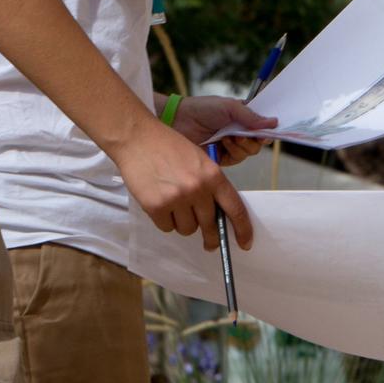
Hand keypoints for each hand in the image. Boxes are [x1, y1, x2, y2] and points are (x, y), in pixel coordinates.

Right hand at [113, 116, 253, 251]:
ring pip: (188, 229)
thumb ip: (210, 184)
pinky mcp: (156, 207)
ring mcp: (177, 199)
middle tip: (209, 244)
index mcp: (213, 175)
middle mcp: (198, 188)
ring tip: (174, 205)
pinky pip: (167, 228)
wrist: (138, 138)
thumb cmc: (169, 146)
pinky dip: (165, 221)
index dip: (242, 229)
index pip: (234, 208)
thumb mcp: (199, 160)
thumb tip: (216, 213)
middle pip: (210, 225)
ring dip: (183, 223)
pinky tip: (160, 203)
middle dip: (210, 236)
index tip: (245, 243)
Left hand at [173, 96, 277, 166]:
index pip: (263, 124)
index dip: (269, 127)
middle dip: (255, 137)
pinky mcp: (222, 158)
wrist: (178, 121)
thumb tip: (274, 122)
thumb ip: (251, 116)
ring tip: (230, 136)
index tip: (272, 128)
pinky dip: (234, 150)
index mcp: (242, 117)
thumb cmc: (202, 109)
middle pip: (259, 141)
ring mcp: (231, 145)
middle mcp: (239, 132)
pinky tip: (224, 142)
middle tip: (245, 132)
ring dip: (243, 143)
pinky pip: (238, 158)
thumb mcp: (229, 107)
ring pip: (250, 151)